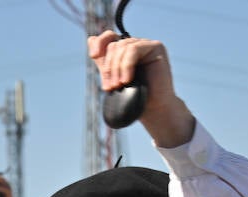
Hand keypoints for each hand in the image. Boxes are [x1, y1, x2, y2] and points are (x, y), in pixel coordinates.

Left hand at [87, 32, 194, 147]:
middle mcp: (136, 45)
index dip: (99, 43)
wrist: (152, 109)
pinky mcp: (156, 47)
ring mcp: (146, 45)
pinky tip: (126, 80)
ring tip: (118, 85)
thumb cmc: (133, 97)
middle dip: (108, 67)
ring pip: (122, 47)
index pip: (109, 37)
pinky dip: (126, 65)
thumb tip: (90, 38)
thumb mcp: (113, 77)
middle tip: (110, 87)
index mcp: (125, 51)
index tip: (93, 56)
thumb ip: (104, 61)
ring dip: (116, 68)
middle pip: (114, 45)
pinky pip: (134, 50)